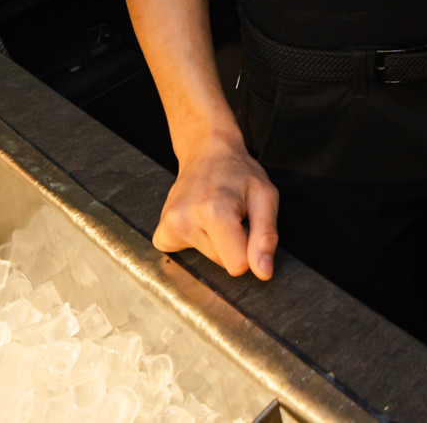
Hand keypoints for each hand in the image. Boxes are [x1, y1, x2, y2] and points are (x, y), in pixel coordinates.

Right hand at [152, 137, 279, 280]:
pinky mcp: (161, 235)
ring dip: (215, 243)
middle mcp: (185, 220)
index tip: (246, 225)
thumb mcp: (265, 197)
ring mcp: (168, 228)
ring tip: (216, 215)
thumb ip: (266, 236)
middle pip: (221, 263)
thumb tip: (263, 272)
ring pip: (205, 259)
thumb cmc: (238, 173)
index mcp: (214, 212)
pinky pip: (186, 256)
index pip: (237, 265)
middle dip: (232, 244)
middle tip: (232, 216)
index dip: (249, 250)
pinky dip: (197, 243)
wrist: (206, 153)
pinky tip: (199, 221)